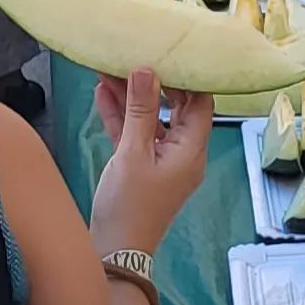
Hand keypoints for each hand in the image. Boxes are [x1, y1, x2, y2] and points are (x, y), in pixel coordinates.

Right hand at [88, 68, 213, 255]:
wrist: (115, 251)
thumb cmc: (129, 204)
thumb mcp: (133, 152)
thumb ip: (140, 110)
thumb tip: (146, 69)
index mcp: (191, 150)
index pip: (200, 103)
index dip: (187, 77)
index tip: (168, 53)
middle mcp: (183, 153)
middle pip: (176, 108)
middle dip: (154, 84)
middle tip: (135, 57)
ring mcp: (163, 161)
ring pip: (152, 120)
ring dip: (132, 99)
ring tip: (110, 71)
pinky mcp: (143, 167)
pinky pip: (137, 135)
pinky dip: (123, 117)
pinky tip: (103, 95)